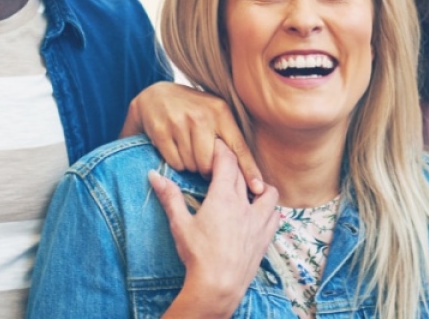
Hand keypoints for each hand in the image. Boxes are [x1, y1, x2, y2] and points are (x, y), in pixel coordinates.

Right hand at [124, 82, 264, 193]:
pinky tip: (175, 150)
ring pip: (192, 164)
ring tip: (188, 152)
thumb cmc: (192, 110)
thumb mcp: (214, 115)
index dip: (249, 169)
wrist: (156, 95)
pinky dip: (176, 163)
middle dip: (207, 170)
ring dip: (191, 166)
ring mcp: (180, 121)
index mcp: (221, 111)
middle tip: (202, 163)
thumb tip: (246, 171)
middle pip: (210, 162)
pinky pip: (175, 162)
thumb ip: (229, 137)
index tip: (258, 188)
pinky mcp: (161, 130)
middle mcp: (202, 115)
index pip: (238, 146)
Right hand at [152, 141, 279, 318]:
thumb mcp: (179, 224)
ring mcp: (259, 221)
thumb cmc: (197, 255)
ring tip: (249, 190)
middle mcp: (245, 205)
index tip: (216, 143)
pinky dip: (269, 210)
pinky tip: (261, 213)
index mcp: (223, 197)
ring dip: (259, 186)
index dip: (221, 149)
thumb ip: (169, 197)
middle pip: (244, 175)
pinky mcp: (265, 237)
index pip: (227, 162)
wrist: (219, 286)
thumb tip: (154, 175)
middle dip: (235, 165)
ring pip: (268, 192)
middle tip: (224, 164)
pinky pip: (275, 215)